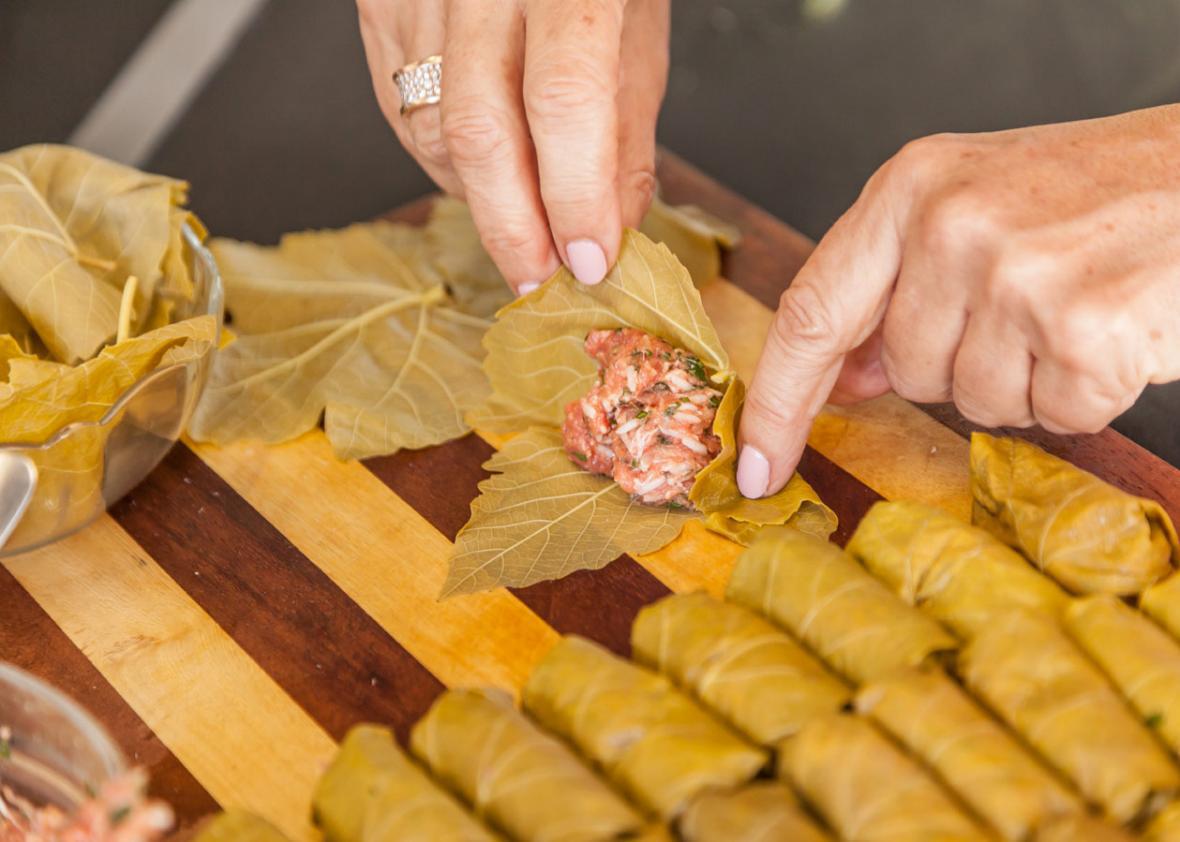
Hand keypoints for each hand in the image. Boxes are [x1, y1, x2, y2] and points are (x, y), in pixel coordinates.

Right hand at [357, 0, 669, 293]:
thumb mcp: (635, 24)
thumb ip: (623, 129)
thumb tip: (612, 226)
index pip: (564, 98)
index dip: (574, 197)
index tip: (592, 262)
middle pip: (478, 129)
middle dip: (512, 229)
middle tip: (540, 283)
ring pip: (431, 127)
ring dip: (480, 197)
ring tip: (521, 218)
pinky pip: (399, 104)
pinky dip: (441, 157)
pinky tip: (479, 170)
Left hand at [737, 105, 1179, 498]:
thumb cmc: (1092, 193)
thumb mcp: (971, 211)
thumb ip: (894, 290)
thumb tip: (842, 378)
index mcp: (908, 189)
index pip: (811, 312)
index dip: (777, 400)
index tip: (753, 465)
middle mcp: (950, 224)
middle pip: (902, 373)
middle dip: (958, 365)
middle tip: (1026, 303)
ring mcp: (1014, 272)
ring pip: (973, 403)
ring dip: (1024, 381)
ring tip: (1070, 309)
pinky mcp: (1082, 323)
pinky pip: (1051, 414)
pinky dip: (1085, 393)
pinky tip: (1112, 330)